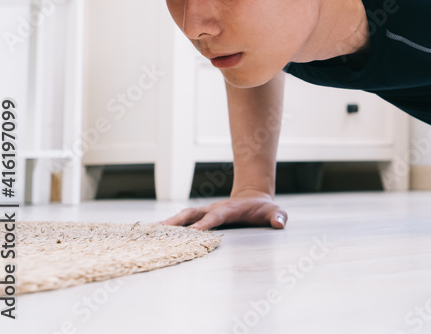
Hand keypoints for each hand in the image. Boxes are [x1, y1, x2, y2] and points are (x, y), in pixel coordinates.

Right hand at [156, 189, 287, 230]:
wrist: (254, 197)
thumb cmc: (264, 208)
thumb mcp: (275, 211)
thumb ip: (278, 216)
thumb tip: (280, 223)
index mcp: (230, 209)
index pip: (216, 216)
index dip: (207, 223)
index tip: (195, 230)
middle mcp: (214, 208)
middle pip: (193, 213)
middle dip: (178, 221)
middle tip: (162, 231)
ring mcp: (206, 211)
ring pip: (184, 215)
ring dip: (168, 223)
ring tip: (150, 232)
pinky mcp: (200, 216)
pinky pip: (183, 221)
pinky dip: (169, 226)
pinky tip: (154, 232)